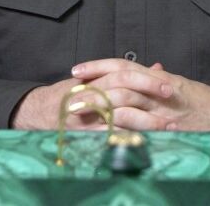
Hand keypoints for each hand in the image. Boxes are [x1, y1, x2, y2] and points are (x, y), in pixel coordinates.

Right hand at [9, 62, 167, 130]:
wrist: (38, 111)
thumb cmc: (71, 95)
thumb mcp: (95, 79)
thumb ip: (126, 75)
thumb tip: (158, 68)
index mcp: (94, 78)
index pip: (123, 72)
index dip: (146, 78)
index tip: (168, 84)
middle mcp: (89, 92)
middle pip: (123, 88)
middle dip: (149, 94)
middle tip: (171, 100)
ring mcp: (85, 114)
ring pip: (119, 113)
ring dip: (146, 121)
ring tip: (167, 125)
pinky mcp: (83, 133)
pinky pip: (107, 135)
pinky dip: (127, 138)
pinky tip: (144, 141)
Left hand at [71, 59, 209, 149]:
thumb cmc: (200, 102)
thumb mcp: (175, 86)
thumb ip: (154, 81)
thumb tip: (141, 71)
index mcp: (156, 76)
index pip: (121, 66)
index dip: (98, 66)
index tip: (76, 70)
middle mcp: (157, 88)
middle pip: (119, 81)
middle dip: (93, 88)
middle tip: (71, 95)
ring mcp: (162, 107)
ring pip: (126, 102)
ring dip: (101, 108)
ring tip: (81, 113)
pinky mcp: (167, 125)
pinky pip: (140, 126)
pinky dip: (122, 128)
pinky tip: (104, 131)